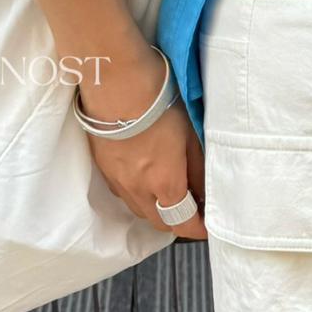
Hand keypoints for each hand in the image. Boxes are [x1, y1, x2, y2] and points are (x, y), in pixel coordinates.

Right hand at [76, 41, 207, 241]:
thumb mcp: (190, 137)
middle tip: (193, 210)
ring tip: (171, 195)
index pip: (184, 223)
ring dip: (157, 210)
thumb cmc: (158, 104)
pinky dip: (138, 195)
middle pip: (160, 222)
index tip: (209, 226)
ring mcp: (116, 179)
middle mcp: (138, 190)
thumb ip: (198, 169)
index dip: (199, 229)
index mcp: (164, 185)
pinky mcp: (102, 166)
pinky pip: (122, 192)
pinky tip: (145, 178)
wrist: (115, 82)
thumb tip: (205, 190)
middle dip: (178, 222)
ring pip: (139, 209)